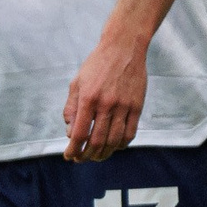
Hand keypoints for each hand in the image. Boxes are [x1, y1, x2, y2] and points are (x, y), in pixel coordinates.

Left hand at [61, 35, 146, 161]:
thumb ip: (71, 108)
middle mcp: (106, 104)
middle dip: (87, 156)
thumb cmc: (97, 64)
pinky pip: (130, 134)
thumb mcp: (77, 82)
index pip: (80, 133)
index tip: (69, 156)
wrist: (124, 47)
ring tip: (96, 156)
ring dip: (104, 154)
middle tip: (81, 159)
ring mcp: (124, 106)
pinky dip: (121, 145)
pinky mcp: (137, 106)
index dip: (73, 150)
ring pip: (114, 141)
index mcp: (88, 98)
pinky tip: (113, 146)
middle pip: (97, 141)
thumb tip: (70, 133)